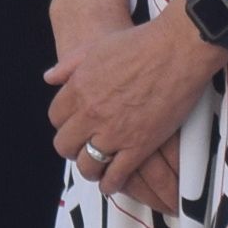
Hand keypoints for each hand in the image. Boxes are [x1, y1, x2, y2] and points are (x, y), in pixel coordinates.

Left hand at [46, 11, 219, 190]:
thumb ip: (70, 64)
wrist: (177, 49)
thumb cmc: (140, 43)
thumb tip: (49, 77)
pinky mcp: (138, 146)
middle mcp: (90, 113)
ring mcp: (114, 132)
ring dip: (89, 169)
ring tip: (97, 170)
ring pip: (86, 165)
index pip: (55, 118)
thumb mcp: (96, 47)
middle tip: (82, 148)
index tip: (74, 126)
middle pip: (65, 145)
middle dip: (71, 148)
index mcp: (78, 88)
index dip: (64, 123)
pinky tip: (112, 184)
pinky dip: (111, 183)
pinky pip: (116, 175)